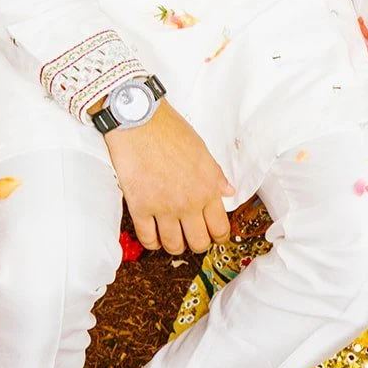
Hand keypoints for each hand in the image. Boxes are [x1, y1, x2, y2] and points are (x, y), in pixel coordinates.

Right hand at [103, 101, 232, 255]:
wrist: (139, 121)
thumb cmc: (171, 131)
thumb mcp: (202, 151)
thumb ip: (215, 175)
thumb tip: (228, 191)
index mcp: (207, 189)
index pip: (219, 227)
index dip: (219, 237)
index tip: (215, 237)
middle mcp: (188, 203)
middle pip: (198, 242)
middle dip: (198, 244)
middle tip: (192, 237)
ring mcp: (163, 207)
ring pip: (173, 245)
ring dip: (174, 246)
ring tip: (172, 239)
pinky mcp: (139, 207)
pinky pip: (147, 237)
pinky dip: (152, 242)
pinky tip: (153, 237)